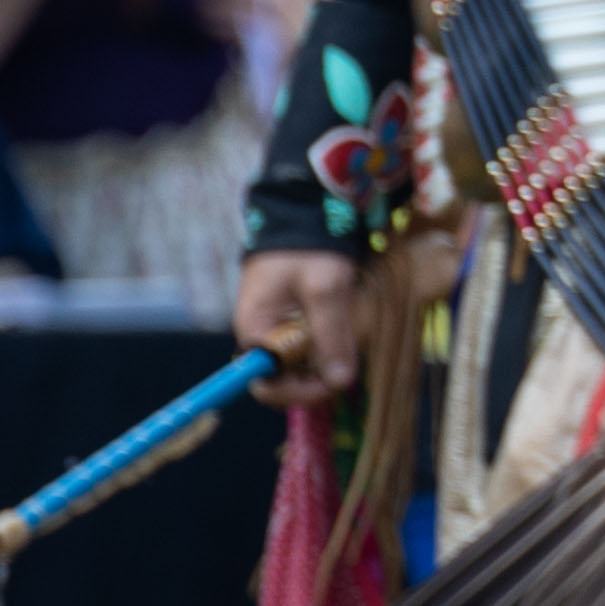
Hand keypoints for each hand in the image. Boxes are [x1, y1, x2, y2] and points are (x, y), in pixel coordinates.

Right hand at [236, 244, 370, 405]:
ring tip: (349, 352)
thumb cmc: (310, 247)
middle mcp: (258, 335)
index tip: (333, 384)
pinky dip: (323, 350)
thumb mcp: (325, 289)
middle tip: (347, 371)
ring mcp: (273, 328)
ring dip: (321, 367)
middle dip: (314, 382)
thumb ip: (331, 335)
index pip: (265, 385)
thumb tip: (340, 381)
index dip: (298, 394)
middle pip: (281, 380)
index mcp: (254, 330)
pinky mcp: (289, 319)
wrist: (302, 211)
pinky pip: (302, 348)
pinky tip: (343, 339)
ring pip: (295, 366)